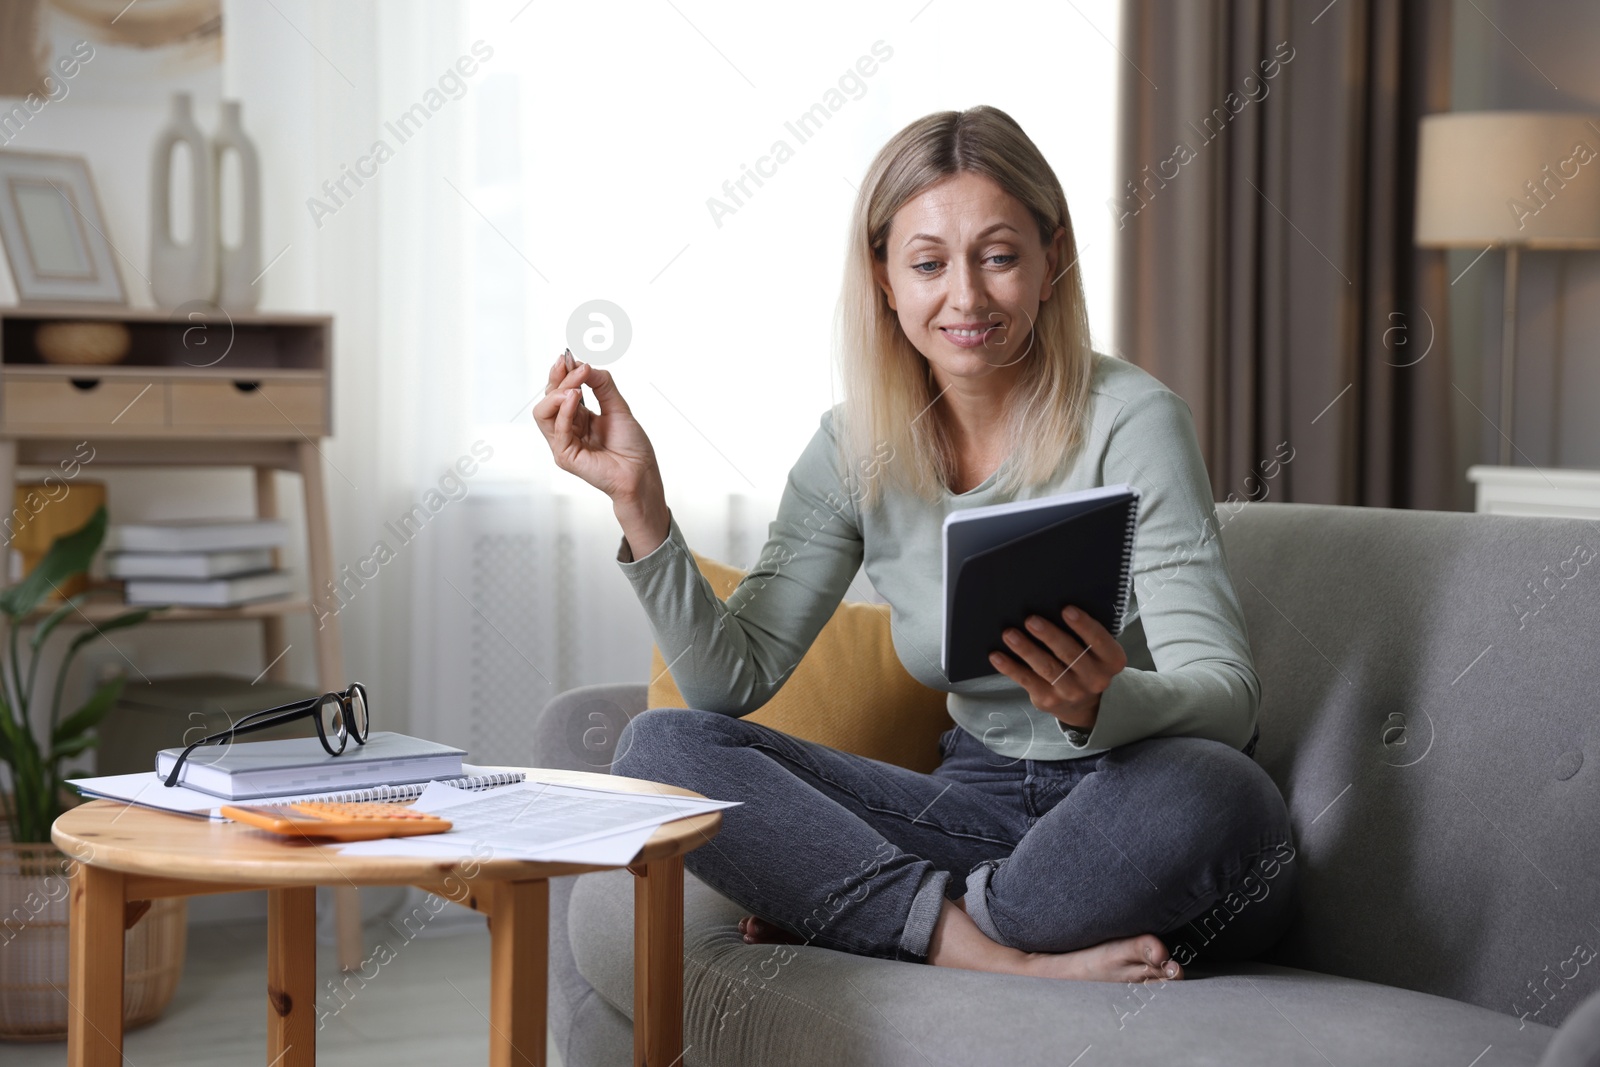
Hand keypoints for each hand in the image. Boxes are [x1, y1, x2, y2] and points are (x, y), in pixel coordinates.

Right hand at [532, 351, 661, 506]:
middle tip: (576, 367)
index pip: (559, 392)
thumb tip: (585, 366)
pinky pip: (557, 429)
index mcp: (577, 418)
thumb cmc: (632, 447)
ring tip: (575, 386)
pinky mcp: (565, 456)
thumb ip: (602, 385)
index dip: (561, 374)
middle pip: (548, 399)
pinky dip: (564, 410)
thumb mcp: (617, 407)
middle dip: (559, 379)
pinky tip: (575, 398)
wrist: (642, 472)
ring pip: (543, 413)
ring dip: (558, 393)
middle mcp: (567, 429)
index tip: (569, 357)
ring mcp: (563, 443)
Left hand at [988, 607, 1127, 731]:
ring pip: (1047, 668)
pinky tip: (997, 656)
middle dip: (1049, 635)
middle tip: (1031, 619)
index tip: (1066, 609)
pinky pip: (1027, 681)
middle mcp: (1096, 679)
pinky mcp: (1049, 700)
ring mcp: (1072, 692)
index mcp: (1112, 661)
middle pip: (1070, 654)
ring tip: (1009, 633)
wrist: (1084, 704)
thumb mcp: (1096, 650)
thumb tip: (1051, 603)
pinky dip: (1010, 667)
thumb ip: (1083, 633)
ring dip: (1026, 649)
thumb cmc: (1085, 661)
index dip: (1083, 625)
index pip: (1100, 641)